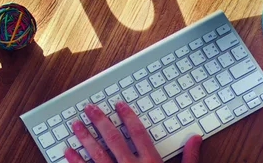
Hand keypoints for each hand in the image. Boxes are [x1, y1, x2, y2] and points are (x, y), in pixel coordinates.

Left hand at [64, 101, 201, 162]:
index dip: (127, 116)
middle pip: (113, 139)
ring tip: (75, 125)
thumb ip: (189, 158)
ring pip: (96, 154)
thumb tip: (195, 138)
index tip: (118, 105)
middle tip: (89, 108)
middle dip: (99, 121)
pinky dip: (75, 161)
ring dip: (84, 138)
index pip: (137, 132)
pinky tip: (67, 151)